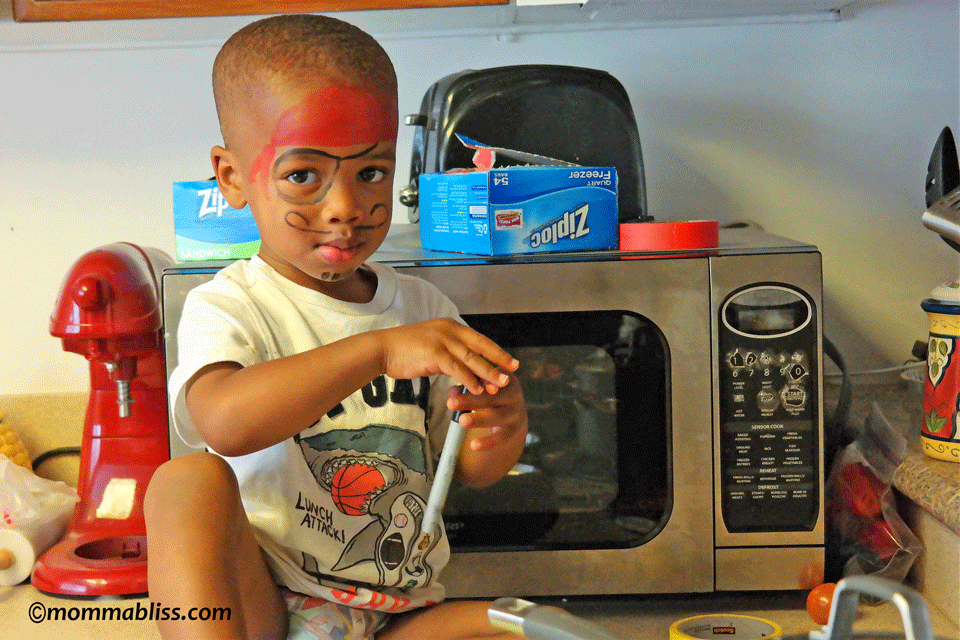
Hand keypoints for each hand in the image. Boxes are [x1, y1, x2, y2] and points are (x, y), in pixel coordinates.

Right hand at [377, 318, 518, 395]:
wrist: (382, 349)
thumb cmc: (404, 350)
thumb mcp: (432, 346)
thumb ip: (449, 352)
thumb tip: (464, 366)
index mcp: (450, 326)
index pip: (479, 339)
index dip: (496, 350)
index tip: (510, 360)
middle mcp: (449, 330)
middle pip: (481, 345)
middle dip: (499, 359)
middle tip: (515, 369)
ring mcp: (442, 340)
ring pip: (472, 358)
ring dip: (488, 372)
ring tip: (501, 384)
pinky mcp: (434, 353)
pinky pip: (457, 369)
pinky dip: (469, 380)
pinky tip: (478, 390)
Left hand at [447, 374, 526, 451]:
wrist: (513, 411)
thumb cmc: (491, 393)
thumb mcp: (481, 386)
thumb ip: (467, 387)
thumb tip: (451, 391)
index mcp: (505, 378)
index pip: (492, 378)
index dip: (482, 380)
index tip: (467, 381)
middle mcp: (514, 395)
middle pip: (492, 397)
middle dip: (471, 400)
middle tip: (451, 403)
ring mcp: (516, 413)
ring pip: (497, 417)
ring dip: (479, 419)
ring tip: (462, 421)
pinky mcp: (515, 430)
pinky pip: (501, 437)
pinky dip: (488, 442)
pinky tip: (473, 445)